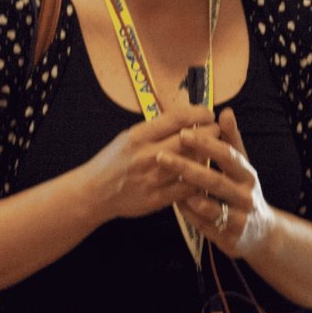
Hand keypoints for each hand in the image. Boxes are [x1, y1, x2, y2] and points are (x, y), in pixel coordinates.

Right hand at [79, 102, 218, 224]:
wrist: (94, 192)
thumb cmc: (113, 160)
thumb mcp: (129, 136)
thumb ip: (156, 128)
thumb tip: (186, 115)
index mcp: (138, 136)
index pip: (177, 118)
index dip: (199, 113)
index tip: (208, 113)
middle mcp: (146, 156)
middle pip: (190, 140)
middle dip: (210, 132)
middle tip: (217, 130)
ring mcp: (152, 179)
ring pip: (192, 164)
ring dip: (207, 156)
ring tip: (213, 151)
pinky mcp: (156, 199)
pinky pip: (187, 189)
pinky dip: (199, 180)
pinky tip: (203, 175)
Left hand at [167, 108, 273, 259]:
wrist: (261, 233)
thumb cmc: (243, 190)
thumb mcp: (242, 166)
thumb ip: (232, 140)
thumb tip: (225, 112)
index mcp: (247, 174)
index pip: (227, 156)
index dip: (206, 144)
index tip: (183, 132)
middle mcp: (246, 196)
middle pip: (215, 181)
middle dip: (187, 168)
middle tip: (161, 156)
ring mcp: (239, 220)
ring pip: (210, 207)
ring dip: (187, 194)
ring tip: (166, 182)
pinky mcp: (229, 239)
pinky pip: (204, 226)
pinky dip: (189, 214)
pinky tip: (174, 202)